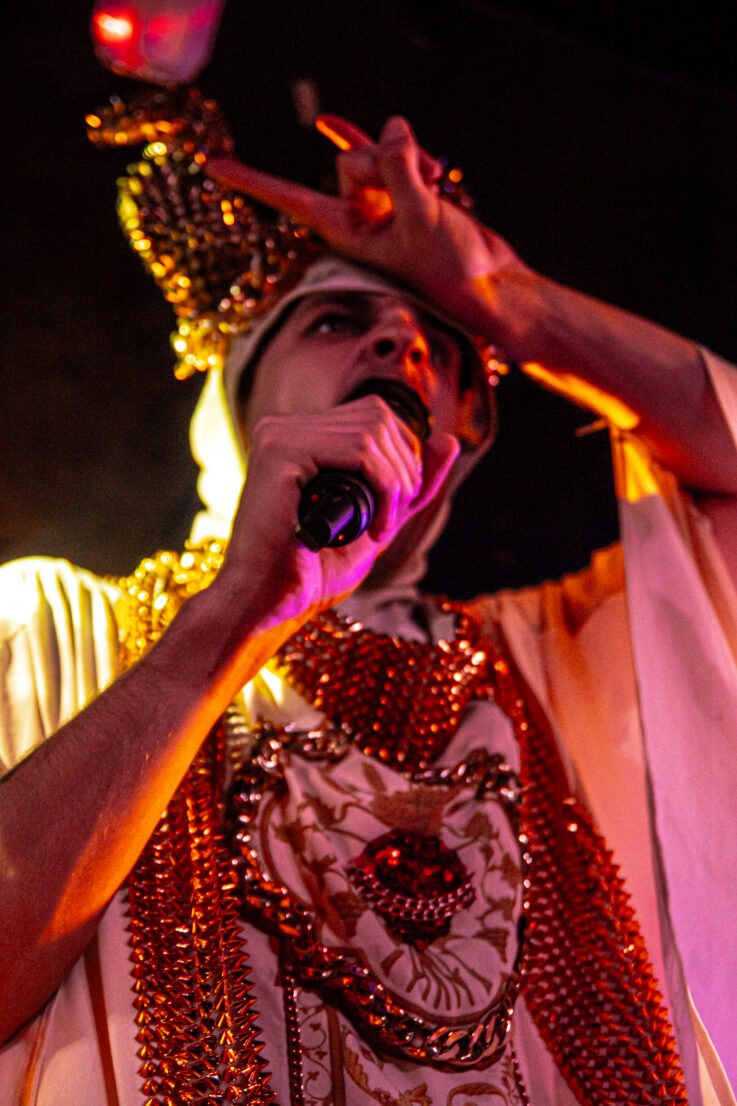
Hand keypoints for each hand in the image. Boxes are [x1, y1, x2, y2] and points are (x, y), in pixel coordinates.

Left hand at [207, 115, 527, 340]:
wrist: (491, 286)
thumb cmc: (452, 270)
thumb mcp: (421, 218)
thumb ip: (399, 170)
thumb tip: (393, 128)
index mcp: (347, 233)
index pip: (290, 199)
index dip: (252, 181)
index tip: (213, 167)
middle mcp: (359, 218)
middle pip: (350, 163)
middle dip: (385, 162)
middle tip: (420, 188)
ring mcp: (384, 206)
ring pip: (378, 155)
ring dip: (408, 161)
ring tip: (436, 185)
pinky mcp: (408, 196)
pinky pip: (396, 156)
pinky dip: (410, 153)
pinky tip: (425, 158)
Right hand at [215, 396, 458, 630]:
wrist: (266, 604)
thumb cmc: (310, 570)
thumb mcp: (376, 519)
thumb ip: (408, 483)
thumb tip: (450, 441)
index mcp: (298, 437)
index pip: (375, 414)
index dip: (403, 456)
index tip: (396, 509)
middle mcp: (284, 427)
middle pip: (379, 416)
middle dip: (405, 470)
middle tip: (391, 521)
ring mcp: (279, 435)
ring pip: (373, 431)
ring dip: (396, 484)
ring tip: (381, 529)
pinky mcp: (280, 452)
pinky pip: (359, 450)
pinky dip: (384, 489)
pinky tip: (374, 529)